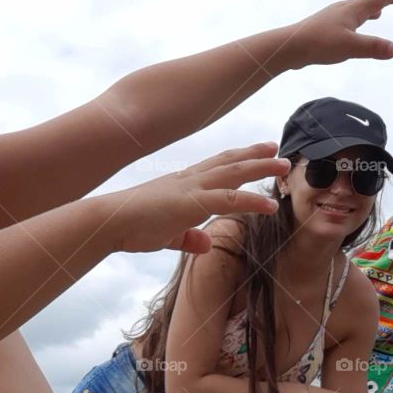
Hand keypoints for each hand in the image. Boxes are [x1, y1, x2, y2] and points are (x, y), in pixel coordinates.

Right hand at [111, 143, 288, 254]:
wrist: (109, 222)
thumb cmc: (131, 226)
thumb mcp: (166, 234)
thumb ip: (187, 237)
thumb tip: (205, 243)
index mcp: (182, 183)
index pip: (215, 166)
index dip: (237, 158)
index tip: (257, 152)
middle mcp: (189, 180)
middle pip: (229, 162)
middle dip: (254, 156)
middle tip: (277, 150)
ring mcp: (191, 188)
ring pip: (234, 174)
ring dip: (261, 168)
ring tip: (284, 165)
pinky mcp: (192, 203)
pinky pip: (229, 200)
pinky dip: (252, 202)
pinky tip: (270, 205)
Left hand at [288, 0, 392, 67]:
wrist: (290, 46)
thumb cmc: (319, 43)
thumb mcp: (349, 46)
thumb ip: (372, 47)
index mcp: (353, 10)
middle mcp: (345, 9)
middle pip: (370, 0)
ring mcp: (334, 16)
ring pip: (358, 9)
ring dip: (371, 8)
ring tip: (380, 11)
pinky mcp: (326, 26)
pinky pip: (348, 19)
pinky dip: (358, 19)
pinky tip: (353, 28)